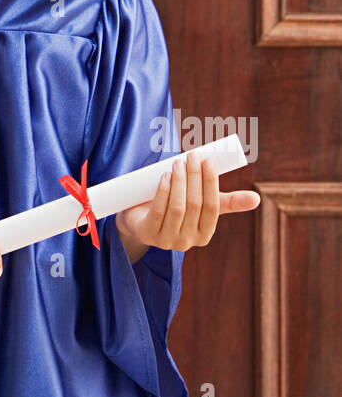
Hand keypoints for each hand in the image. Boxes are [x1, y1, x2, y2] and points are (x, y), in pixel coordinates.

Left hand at [115, 150, 260, 252]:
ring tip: (177, 162)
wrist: (139, 217)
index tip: (209, 160)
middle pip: (194, 205)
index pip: (213, 207)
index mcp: (204, 234)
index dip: (211, 182)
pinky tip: (165, 176)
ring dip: (179, 182)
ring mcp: (166, 240)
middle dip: (194, 177)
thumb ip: (226, 201)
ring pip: (177, 208)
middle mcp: (187, 241)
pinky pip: (158, 212)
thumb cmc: (176, 206)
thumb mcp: (200, 204)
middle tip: (191, 155)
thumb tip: (258, 199)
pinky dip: (163, 192)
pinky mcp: (147, 234)